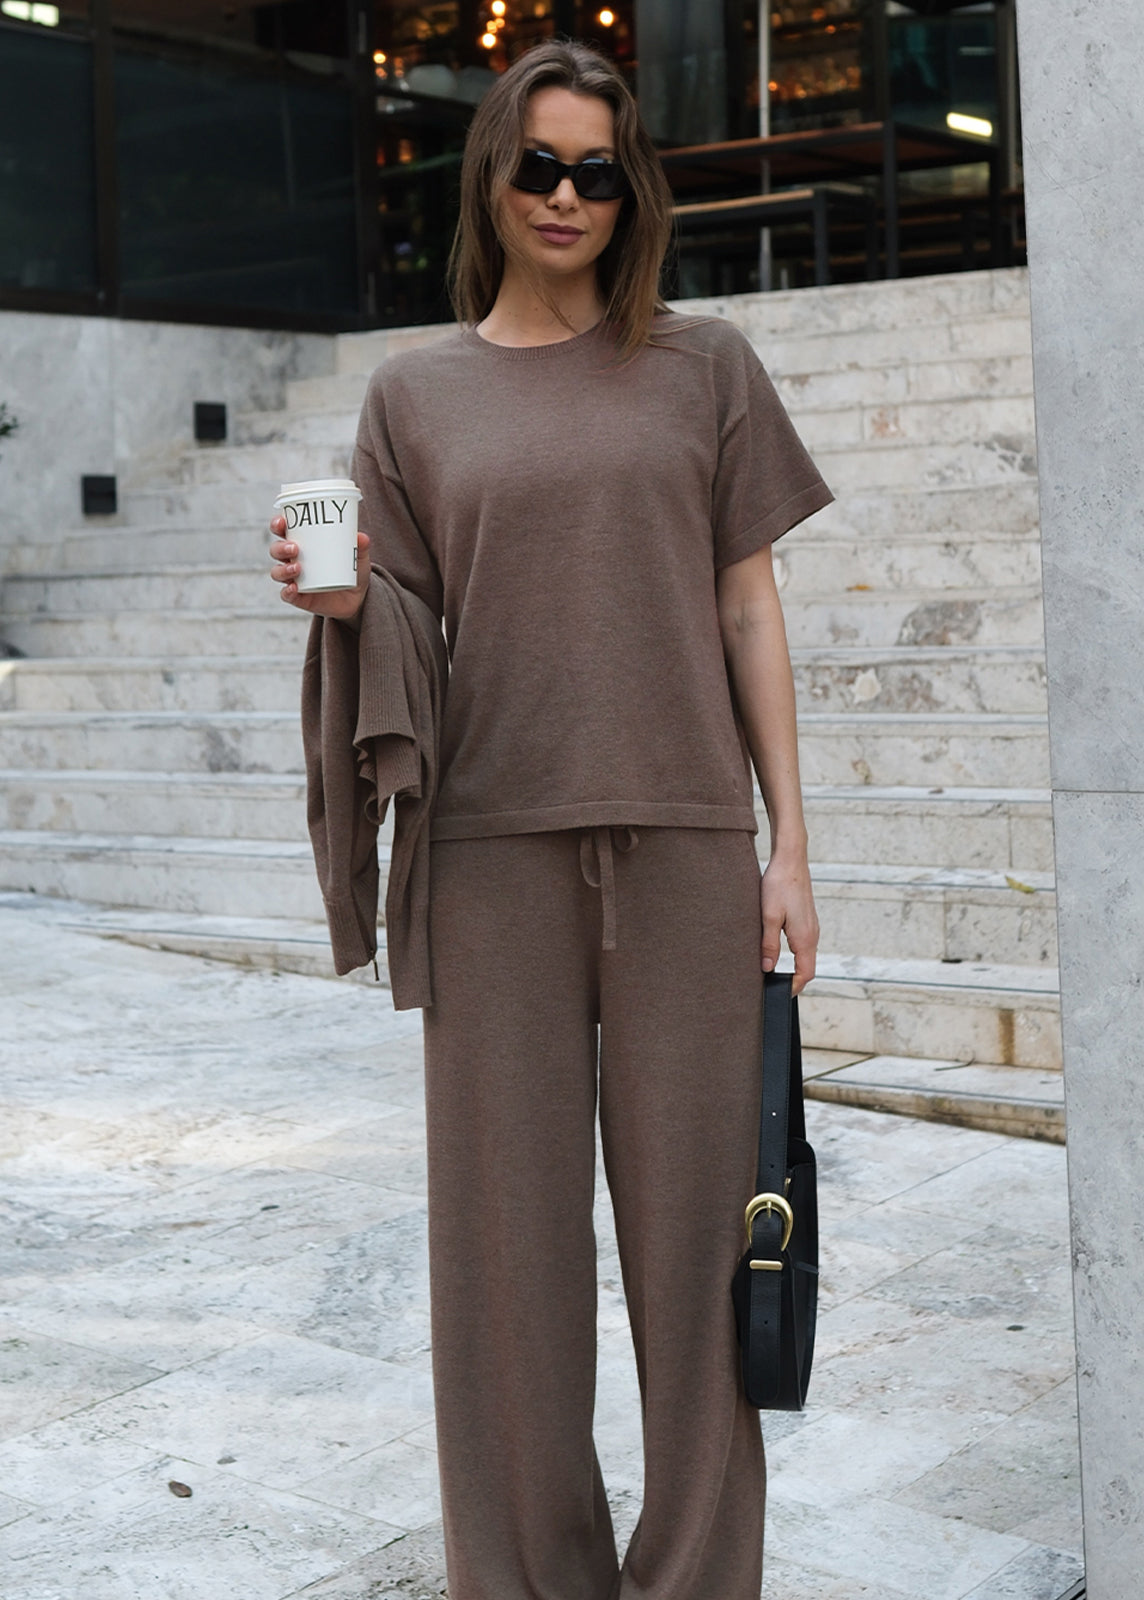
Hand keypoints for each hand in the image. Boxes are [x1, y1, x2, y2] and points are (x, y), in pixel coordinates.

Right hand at [268, 513, 369, 620]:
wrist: (357, 598)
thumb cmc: (351, 570)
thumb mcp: (358, 558)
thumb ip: (361, 547)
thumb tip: (362, 537)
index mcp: (303, 544)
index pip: (283, 531)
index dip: (278, 525)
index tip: (282, 522)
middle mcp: (293, 560)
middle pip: (276, 550)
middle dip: (280, 547)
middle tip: (295, 547)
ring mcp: (295, 579)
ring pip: (277, 572)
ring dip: (283, 569)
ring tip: (298, 567)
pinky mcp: (299, 598)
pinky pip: (286, 595)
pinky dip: (287, 592)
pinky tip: (294, 588)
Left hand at [760, 851, 818, 996]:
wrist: (791, 860)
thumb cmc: (779, 885)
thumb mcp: (769, 917)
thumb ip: (769, 945)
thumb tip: (767, 968)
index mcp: (805, 937)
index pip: (805, 973)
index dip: (793, 987)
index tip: (778, 992)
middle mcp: (812, 935)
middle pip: (807, 968)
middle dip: (792, 980)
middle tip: (772, 986)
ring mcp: (812, 927)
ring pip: (805, 956)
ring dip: (793, 967)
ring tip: (773, 973)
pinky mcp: (807, 920)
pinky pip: (804, 945)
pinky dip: (794, 955)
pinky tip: (779, 952)